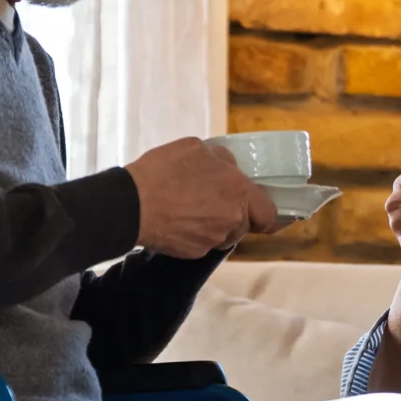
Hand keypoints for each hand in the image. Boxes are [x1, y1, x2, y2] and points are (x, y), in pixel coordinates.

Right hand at [127, 139, 278, 256]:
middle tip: (212, 199)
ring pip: (223, 234)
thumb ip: (222, 160)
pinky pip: (203, 242)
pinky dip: (195, 233)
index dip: (267, 213)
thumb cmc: (163, 172)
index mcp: (239, 193)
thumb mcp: (196, 148)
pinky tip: (178, 219)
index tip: (263, 211)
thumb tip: (230, 168)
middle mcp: (232, 220)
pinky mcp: (195, 252)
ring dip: (214, 224)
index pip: (270, 214)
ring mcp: (213, 239)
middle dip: (233, 213)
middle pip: (244, 223)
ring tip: (190, 207)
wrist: (131, 205)